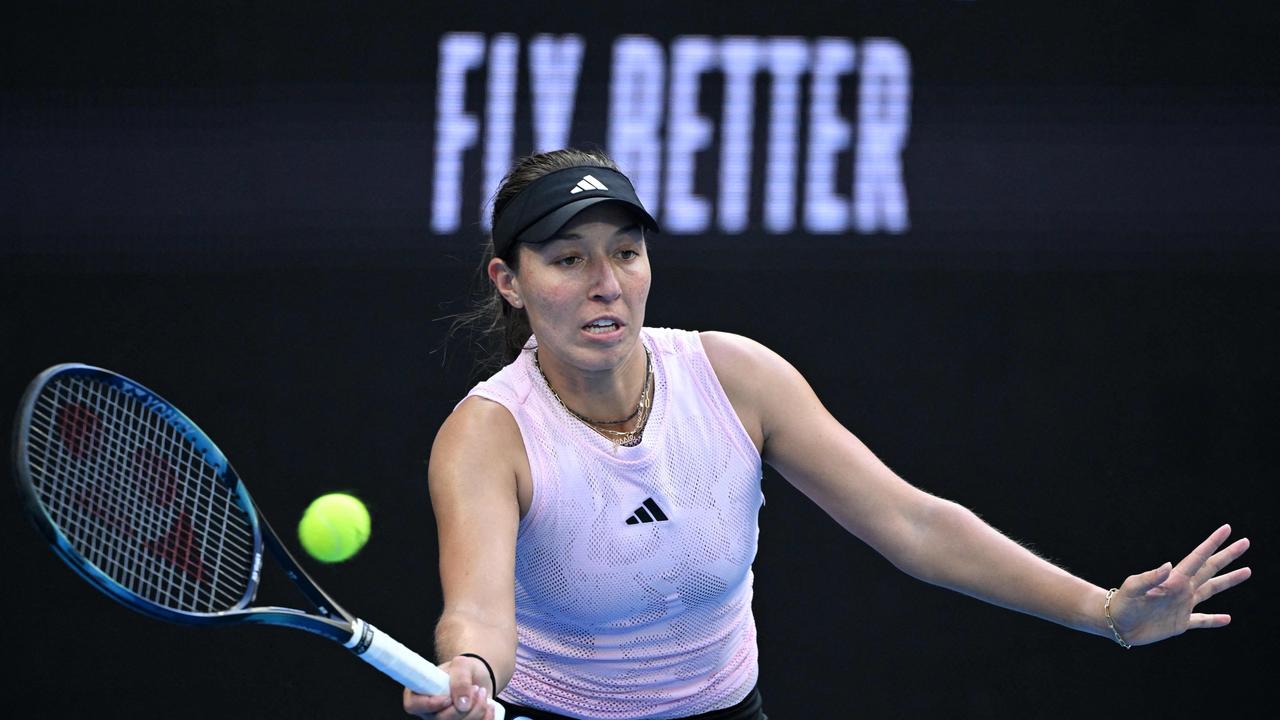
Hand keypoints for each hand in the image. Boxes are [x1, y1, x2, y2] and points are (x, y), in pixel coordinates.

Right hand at [403, 656, 497, 719]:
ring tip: (482, 693)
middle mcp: (429, 712)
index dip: (430, 704)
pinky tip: (489, 706)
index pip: (413, 705)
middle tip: (476, 689)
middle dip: (463, 707)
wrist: (478, 679)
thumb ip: (460, 680)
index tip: (448, 698)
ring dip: (477, 710)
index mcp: (419, 693)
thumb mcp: (462, 665)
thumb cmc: (464, 671)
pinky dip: (486, 718)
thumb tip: (462, 704)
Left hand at [1107, 524, 1250, 646]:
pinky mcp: (1180, 623)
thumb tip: (1169, 564)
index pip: (1198, 558)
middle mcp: (1182, 590)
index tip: (1226, 529)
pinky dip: (1214, 620)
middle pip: (1211, 569)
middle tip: (1245, 542)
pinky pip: (1202, 621)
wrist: (1115, 624)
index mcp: (1173, 579)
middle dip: (1228, 556)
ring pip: (1211, 590)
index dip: (1212, 543)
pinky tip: (1228, 618)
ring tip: (1247, 571)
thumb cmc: (1122, 603)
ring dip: (1229, 581)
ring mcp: (1183, 606)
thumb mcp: (1133, 588)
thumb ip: (1150, 577)